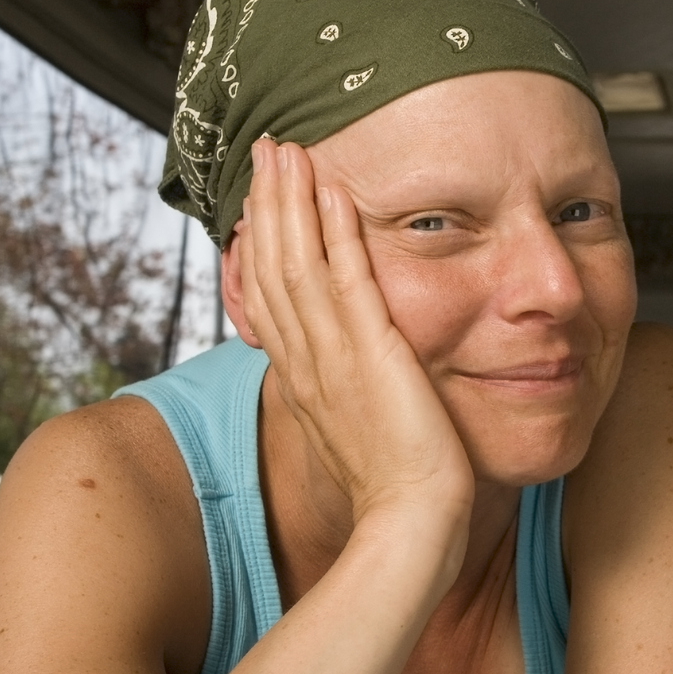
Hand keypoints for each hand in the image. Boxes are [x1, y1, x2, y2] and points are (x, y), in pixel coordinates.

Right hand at [240, 139, 472, 539]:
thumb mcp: (364, 430)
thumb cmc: (399, 489)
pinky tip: (335, 193)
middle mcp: (308, 362)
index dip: (262, 242)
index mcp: (305, 379)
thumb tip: (358, 378)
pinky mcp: (371, 355)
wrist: (411, 523)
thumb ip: (354, 395)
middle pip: (272, 268)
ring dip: (292, 201)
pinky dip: (337, 234)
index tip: (262, 198)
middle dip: (268, 205)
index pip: (270, 296)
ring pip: (298, 264)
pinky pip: (348, 281)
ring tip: (287, 150)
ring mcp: (334, 357)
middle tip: (265, 150)